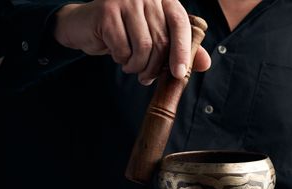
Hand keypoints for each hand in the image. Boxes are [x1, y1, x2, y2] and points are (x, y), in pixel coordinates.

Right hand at [54, 0, 211, 84]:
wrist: (84, 25)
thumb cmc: (125, 33)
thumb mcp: (155, 39)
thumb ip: (181, 49)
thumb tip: (206, 64)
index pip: (181, 23)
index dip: (183, 50)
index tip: (179, 73)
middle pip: (162, 40)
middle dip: (156, 66)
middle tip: (147, 78)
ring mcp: (126, 0)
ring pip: (144, 46)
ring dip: (138, 66)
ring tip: (132, 68)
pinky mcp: (107, 11)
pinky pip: (123, 48)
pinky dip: (122, 60)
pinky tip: (118, 57)